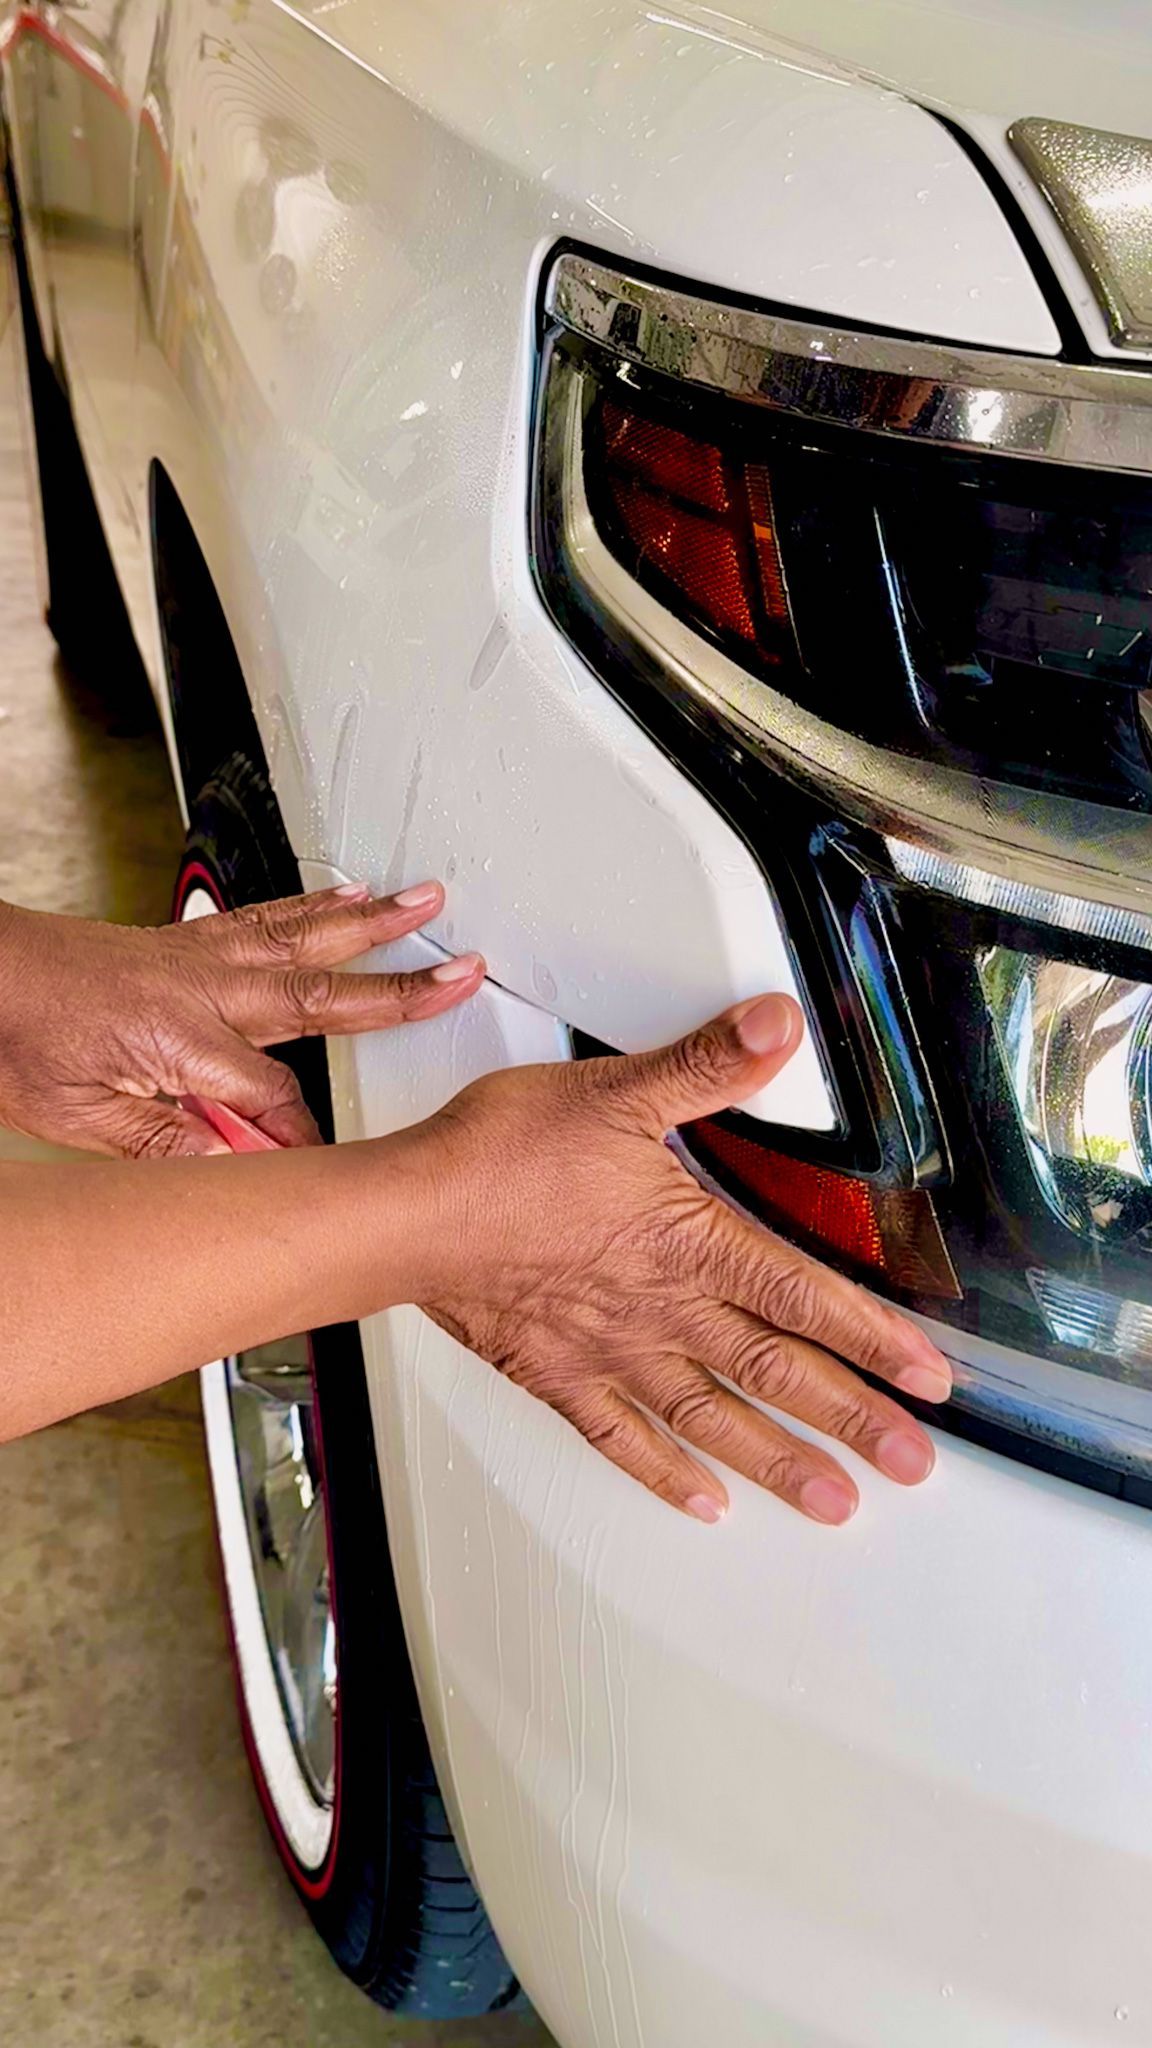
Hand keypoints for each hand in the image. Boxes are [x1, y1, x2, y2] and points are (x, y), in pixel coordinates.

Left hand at [0, 883, 482, 1155]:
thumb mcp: (82, 1120)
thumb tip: (239, 1166)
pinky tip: (343, 894)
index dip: (299, 1139)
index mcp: (183, 1041)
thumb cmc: (17, 1040)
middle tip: (464, 972)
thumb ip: (170, 1144)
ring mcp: (196, 955)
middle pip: (321, 992)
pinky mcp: (183, 940)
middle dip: (400, 989)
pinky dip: (312, 904)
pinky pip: (264, 918)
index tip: (319, 1166)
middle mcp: (201, 987)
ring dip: (371, 921)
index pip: (274, 1101)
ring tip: (425, 902)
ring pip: (302, 935)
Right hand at [418, 994, 951, 1525]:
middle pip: (776, 1373)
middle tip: (911, 1465)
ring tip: (835, 1502)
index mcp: (688, 1243)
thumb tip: (780, 1023)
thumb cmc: (502, 1156)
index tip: (928, 1380)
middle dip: (851, 1419)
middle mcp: (663, 1312)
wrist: (409, 1217)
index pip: (804, 1297)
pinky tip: (704, 1501)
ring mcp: (612, 1354)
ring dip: (779, 1462)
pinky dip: (667, 1473)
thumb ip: (706, 1065)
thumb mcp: (616, 1092)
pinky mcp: (559, 1376)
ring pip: (714, 1419)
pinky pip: (622, 1438)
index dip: (873, 1338)